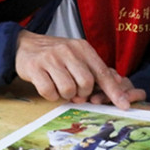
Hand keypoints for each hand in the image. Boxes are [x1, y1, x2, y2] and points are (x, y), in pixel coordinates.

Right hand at [14, 30, 134, 108]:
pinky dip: (51, 95)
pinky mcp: (35, 67)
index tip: (124, 105)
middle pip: (86, 83)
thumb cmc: (56, 54)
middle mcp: (68, 50)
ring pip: (68, 89)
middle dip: (83, 93)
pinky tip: (49, 87)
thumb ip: (96, 68)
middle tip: (76, 91)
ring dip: (66, 95)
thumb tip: (119, 82)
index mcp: (82, 47)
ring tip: (60, 86)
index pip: (102, 72)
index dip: (114, 90)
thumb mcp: (77, 55)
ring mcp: (51, 58)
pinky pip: (49, 92)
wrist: (25, 45)